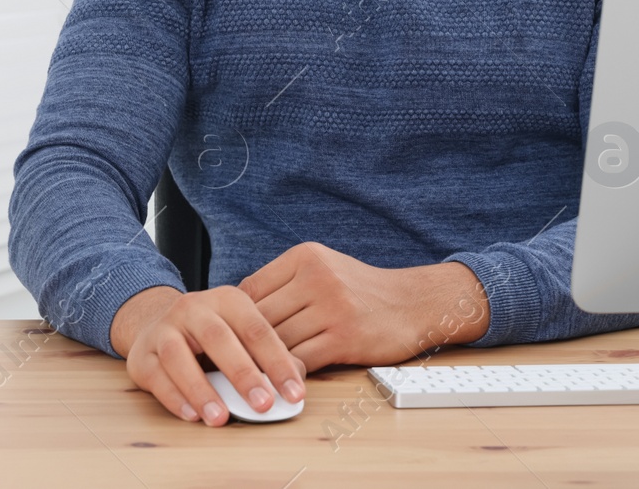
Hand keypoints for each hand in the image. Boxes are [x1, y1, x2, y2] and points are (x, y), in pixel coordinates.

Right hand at [111, 285, 306, 426]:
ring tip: (221, 418)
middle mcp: (194, 308)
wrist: (157, 321)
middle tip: (263, 405)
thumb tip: (295, 382)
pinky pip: (157, 376)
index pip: (257, 329)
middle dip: (243, 374)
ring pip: (179, 357)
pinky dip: (174, 398)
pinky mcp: (142, 354)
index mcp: (227, 300)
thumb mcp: (240, 332)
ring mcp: (164, 329)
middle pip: (219, 339)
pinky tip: (192, 415)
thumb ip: (267, 354)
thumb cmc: (212, 334)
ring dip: (202, 390)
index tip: (295, 394)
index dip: (278, 362)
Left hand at [238, 242, 489, 371]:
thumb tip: (238, 311)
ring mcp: (332, 307)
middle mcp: (317, 277)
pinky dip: (289, 374)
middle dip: (243, 343)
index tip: (225, 336)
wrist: (413, 303)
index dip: (234, 317)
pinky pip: (302, 360)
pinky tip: (282, 381)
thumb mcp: (323, 268)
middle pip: (260, 318)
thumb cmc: (360, 290)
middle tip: (226, 363)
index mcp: (306, 257)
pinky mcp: (345, 338)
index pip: (251, 289)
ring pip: (278, 342)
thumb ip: (285, 283)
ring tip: (249, 376)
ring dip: (264, 363)